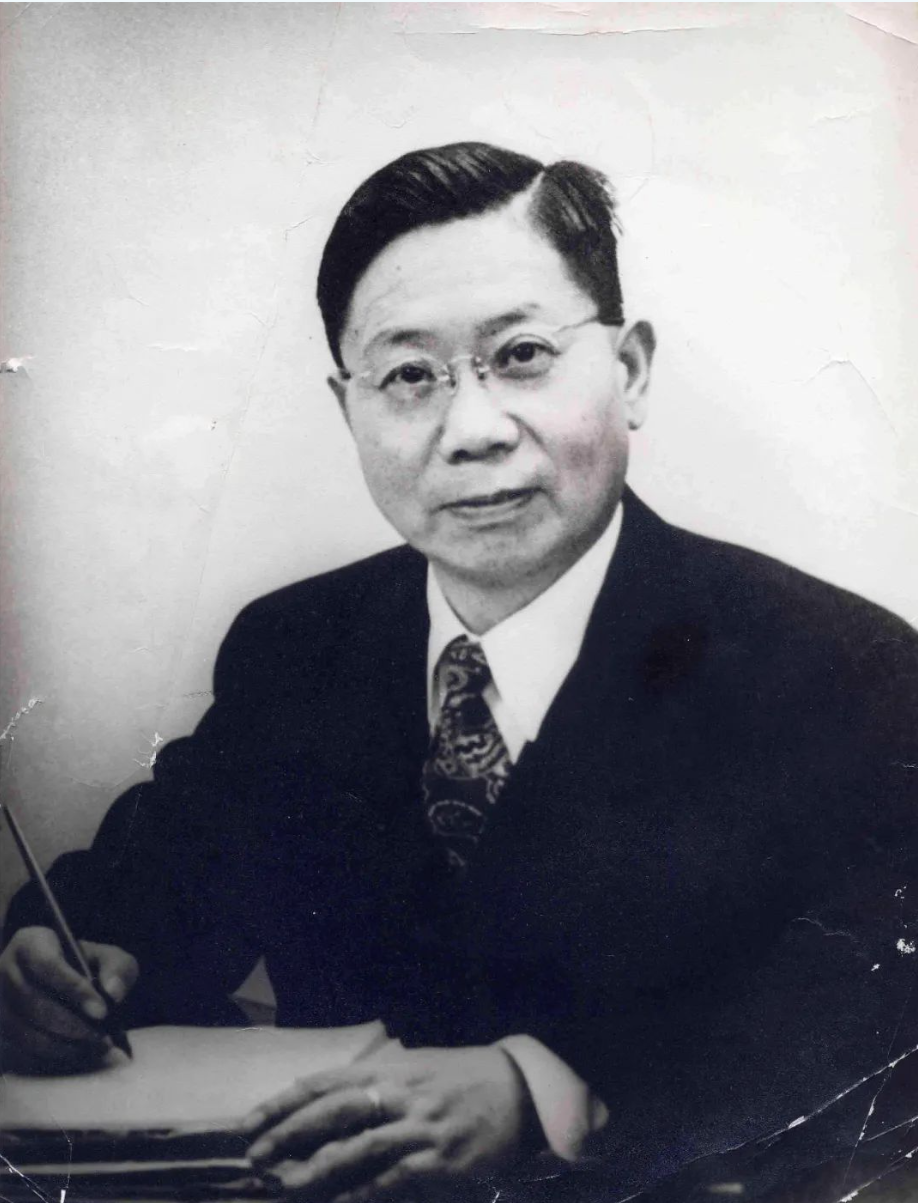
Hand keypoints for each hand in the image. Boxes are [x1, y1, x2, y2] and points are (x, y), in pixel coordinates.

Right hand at [0, 926, 137, 1072]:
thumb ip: (117, 968)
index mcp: (31, 941)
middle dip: (70, 1023)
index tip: (102, 1011)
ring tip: (94, 1046)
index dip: (73, 989)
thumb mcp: (108, 958)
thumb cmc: (85, 965)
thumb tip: (112, 993)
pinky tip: (77, 1051)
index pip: (47, 964)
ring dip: (61, 1043)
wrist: (65, 980)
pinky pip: (20, 1044)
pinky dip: (51, 1052)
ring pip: (22, 1027)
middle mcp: (6, 968)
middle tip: (101, 1037)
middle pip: (32, 1000)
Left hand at [239, 1045, 539, 1200]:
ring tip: (284, 1185)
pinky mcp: (439, 1157)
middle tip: (255, 1155)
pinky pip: (391, 1177)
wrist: (522, 1091)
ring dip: (316, 1168)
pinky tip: (338, 1201)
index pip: (327, 1080)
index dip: (285, 1101)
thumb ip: (377, 1078)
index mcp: (391, 1066)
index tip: (251, 1120)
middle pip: (333, 1110)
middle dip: (289, 1132)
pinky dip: (361, 1191)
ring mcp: (420, 1125)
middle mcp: (401, 1091)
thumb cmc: (465, 1078)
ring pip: (357, 1146)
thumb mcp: (418, 1066)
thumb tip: (329, 1093)